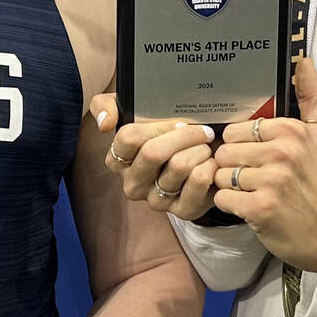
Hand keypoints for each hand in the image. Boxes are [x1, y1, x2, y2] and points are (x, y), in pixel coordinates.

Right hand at [89, 94, 219, 218]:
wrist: (197, 156)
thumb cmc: (163, 133)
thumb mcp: (132, 111)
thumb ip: (105, 106)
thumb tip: (105, 123)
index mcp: (117, 160)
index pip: (129, 138)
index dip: (157, 126)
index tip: (179, 121)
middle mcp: (132, 184)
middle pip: (153, 153)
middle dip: (184, 136)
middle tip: (203, 130)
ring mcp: (155, 200)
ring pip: (178, 166)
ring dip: (200, 150)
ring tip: (207, 145)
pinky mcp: (181, 210)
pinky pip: (197, 183)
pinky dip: (210, 166)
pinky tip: (212, 162)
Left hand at [209, 56, 316, 269]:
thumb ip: (312, 97)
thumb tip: (304, 60)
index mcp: (292, 130)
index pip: (235, 130)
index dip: (239, 147)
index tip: (256, 158)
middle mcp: (283, 152)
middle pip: (224, 151)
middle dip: (231, 167)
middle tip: (252, 178)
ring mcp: (272, 180)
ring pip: (220, 174)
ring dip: (229, 187)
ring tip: (251, 192)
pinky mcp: (260, 207)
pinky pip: (222, 198)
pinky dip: (230, 205)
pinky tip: (248, 207)